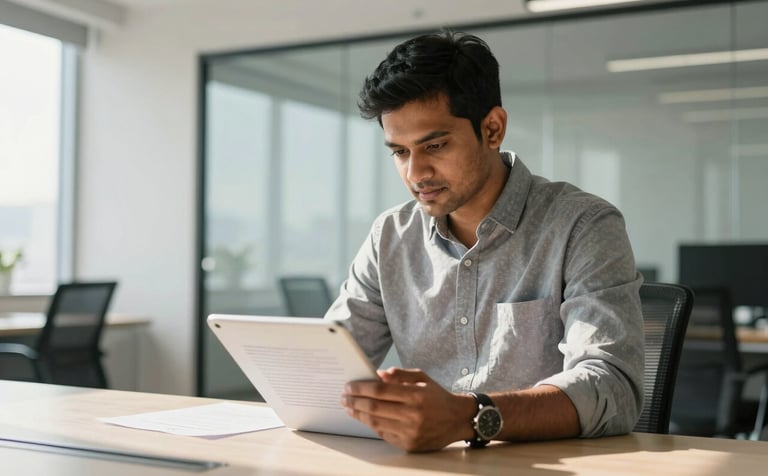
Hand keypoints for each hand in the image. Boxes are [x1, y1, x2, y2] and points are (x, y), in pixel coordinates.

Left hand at [341, 367, 473, 451]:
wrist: (458, 420)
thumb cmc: (438, 396)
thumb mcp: (422, 378)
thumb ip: (400, 374)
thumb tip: (378, 375)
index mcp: (415, 395)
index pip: (380, 391)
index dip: (361, 388)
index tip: (349, 386)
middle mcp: (413, 414)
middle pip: (374, 407)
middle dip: (355, 401)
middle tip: (344, 397)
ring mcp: (410, 431)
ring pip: (375, 423)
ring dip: (359, 414)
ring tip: (350, 408)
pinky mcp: (409, 444)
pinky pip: (384, 434)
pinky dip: (372, 425)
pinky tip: (365, 418)